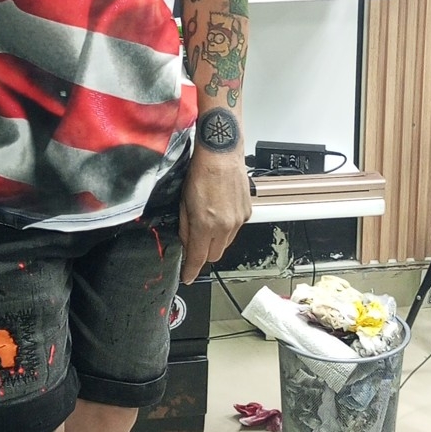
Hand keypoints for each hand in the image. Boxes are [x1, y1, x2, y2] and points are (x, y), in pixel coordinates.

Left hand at [178, 147, 250, 283]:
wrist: (221, 154)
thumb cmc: (200, 173)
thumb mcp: (183, 203)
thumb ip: (185, 228)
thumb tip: (187, 245)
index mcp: (205, 225)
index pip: (198, 258)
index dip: (191, 271)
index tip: (187, 277)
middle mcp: (225, 226)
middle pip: (214, 255)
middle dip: (203, 255)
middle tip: (194, 245)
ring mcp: (238, 220)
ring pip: (226, 244)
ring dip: (215, 241)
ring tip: (207, 223)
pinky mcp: (247, 213)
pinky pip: (235, 230)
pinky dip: (226, 228)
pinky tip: (219, 213)